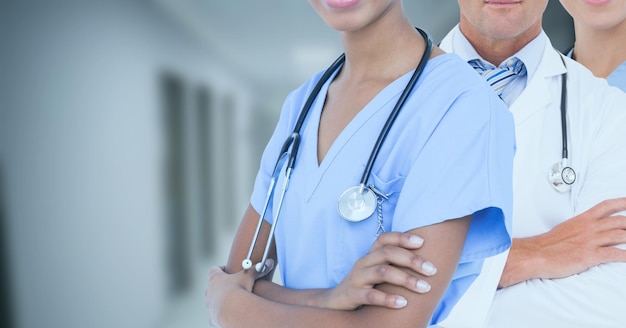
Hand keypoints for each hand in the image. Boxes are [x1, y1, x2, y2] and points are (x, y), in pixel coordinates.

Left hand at [205, 260, 273, 326]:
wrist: (233, 310)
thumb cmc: (238, 290)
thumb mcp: (248, 276)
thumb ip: (256, 269)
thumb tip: (268, 263)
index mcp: (215, 278)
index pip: (214, 270)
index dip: (221, 269)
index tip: (227, 270)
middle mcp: (209, 291)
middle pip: (213, 286)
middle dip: (221, 286)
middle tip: (232, 287)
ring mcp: (210, 305)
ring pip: (213, 301)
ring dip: (221, 300)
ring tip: (232, 302)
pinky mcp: (213, 317)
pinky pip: (216, 314)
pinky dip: (222, 314)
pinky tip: (230, 314)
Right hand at [311, 232, 437, 309]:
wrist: (336, 302)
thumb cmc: (365, 285)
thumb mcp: (377, 271)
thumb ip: (395, 265)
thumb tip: (427, 264)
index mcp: (371, 254)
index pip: (385, 238)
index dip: (403, 237)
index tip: (422, 242)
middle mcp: (364, 262)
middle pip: (388, 253)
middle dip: (412, 260)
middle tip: (432, 270)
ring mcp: (357, 278)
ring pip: (382, 272)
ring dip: (406, 279)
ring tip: (424, 288)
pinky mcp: (352, 295)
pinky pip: (371, 295)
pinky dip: (388, 299)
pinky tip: (403, 303)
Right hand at [500, 197, 625, 287]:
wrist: (536, 254)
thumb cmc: (547, 245)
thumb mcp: (565, 229)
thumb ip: (579, 229)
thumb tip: (586, 233)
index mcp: (582, 220)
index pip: (606, 206)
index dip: (621, 203)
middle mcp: (588, 228)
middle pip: (619, 221)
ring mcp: (590, 241)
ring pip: (620, 235)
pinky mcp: (590, 255)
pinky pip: (615, 254)